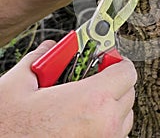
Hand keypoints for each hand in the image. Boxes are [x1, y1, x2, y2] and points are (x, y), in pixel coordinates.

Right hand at [0, 41, 136, 136]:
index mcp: (92, 101)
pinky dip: (109, 121)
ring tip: (89, 98)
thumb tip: (50, 48)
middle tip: (94, 77)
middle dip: (115, 79)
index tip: (107, 60)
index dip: (117, 61)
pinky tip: (85, 117)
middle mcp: (106, 124)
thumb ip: (38, 60)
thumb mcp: (16, 88)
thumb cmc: (10, 130)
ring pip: (125, 113)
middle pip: (129, 91)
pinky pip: (117, 131)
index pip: (127, 71)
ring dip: (114, 101)